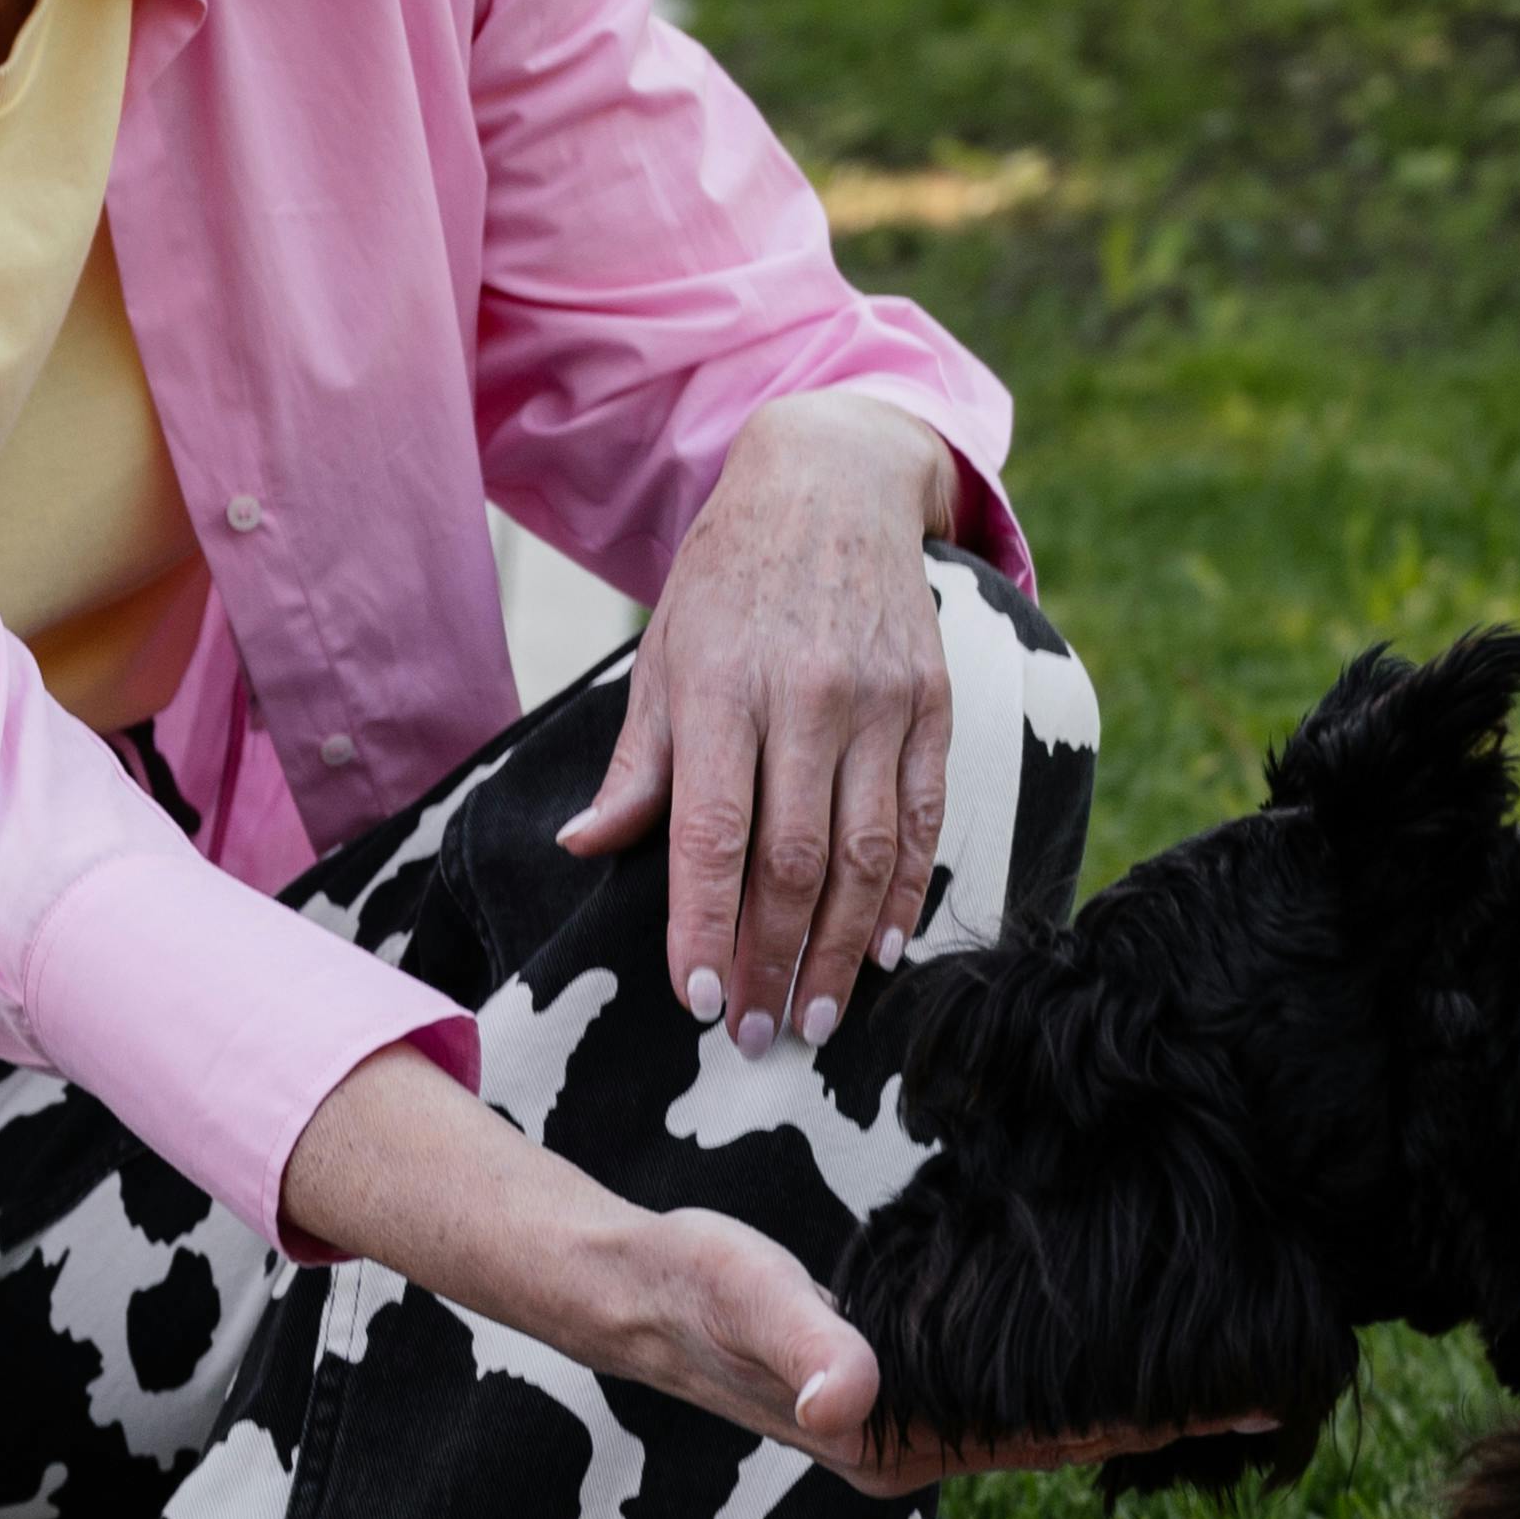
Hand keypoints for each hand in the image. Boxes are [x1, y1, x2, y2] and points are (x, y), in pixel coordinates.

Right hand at [274, 1048, 1257, 1495]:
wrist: (628, 1290)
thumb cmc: (688, 1286)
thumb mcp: (745, 1295)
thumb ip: (801, 1344)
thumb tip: (853, 1398)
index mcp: (887, 1445)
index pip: (1051, 1439)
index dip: (1155, 1422)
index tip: (1257, 1402)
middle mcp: (905, 1450)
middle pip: (1065, 1439)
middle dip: (1168, 1419)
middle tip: (1287, 1387)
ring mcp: (903, 1427)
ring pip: (1043, 1422)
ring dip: (1127, 1402)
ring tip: (1224, 1374)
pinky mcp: (896, 1391)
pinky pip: (1011, 1396)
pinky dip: (1074, 1379)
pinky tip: (1115, 1353)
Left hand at [557, 392, 957, 1053]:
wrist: (832, 481)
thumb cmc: (729, 579)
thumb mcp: (663, 653)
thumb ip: (637, 762)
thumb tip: (585, 848)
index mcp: (721, 686)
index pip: (710, 830)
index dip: (705, 923)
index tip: (699, 999)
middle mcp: (807, 694)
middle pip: (793, 857)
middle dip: (773, 958)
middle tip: (758, 1037)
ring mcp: (880, 699)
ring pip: (866, 852)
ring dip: (841, 948)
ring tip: (817, 1017)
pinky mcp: (934, 701)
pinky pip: (925, 817)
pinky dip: (906, 892)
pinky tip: (885, 949)